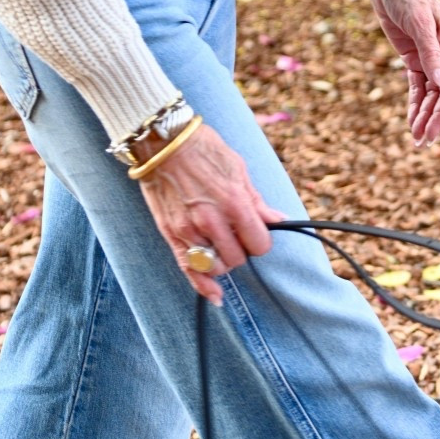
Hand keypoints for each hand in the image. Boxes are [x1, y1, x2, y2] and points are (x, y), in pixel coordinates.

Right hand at [137, 121, 285, 304]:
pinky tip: (216, 296)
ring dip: (222, 261)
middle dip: (241, 251)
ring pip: (215, 267)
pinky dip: (203, 285)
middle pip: (237, 259)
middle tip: (236, 236)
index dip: (260, 241)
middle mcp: (212, 220)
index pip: (259, 245)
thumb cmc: (203, 149)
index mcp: (234, 202)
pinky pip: (188, 269)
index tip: (256, 234)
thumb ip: (256, 201)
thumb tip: (277, 220)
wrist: (162, 142)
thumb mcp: (238, 168)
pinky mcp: (171, 234)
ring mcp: (189, 229)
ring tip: (220, 246)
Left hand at [366, 0, 439, 146]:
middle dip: (438, 119)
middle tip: (427, 142)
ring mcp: (431, 58)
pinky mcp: (414, 59)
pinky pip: (417, 88)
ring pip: (432, 95)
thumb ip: (431, 54)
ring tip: (418, 140)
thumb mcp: (420, 22)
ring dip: (426, 116)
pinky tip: (412, 122)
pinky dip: (415, 105)